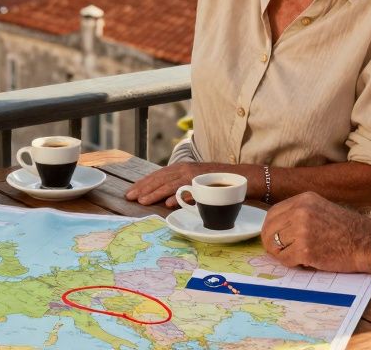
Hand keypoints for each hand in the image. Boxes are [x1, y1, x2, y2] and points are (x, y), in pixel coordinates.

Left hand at [125, 163, 239, 207]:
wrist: (240, 177)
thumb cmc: (217, 182)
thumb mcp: (195, 182)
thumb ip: (181, 188)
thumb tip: (168, 200)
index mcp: (182, 168)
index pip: (158, 175)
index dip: (144, 183)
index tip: (132, 191)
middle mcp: (185, 168)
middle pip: (160, 178)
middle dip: (144, 188)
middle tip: (130, 197)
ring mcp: (194, 175)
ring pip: (170, 184)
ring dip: (155, 193)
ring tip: (143, 201)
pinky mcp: (204, 183)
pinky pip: (188, 190)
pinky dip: (178, 197)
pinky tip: (168, 204)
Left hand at [261, 192, 370, 272]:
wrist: (368, 242)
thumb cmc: (348, 230)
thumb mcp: (322, 209)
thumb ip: (300, 214)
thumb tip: (277, 228)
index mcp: (304, 199)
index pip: (273, 213)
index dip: (269, 228)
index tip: (272, 238)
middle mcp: (300, 211)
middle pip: (269, 229)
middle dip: (271, 243)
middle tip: (278, 252)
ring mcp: (302, 230)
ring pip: (275, 246)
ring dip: (282, 254)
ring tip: (297, 256)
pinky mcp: (305, 250)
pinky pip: (285, 259)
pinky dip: (292, 264)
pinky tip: (305, 262)